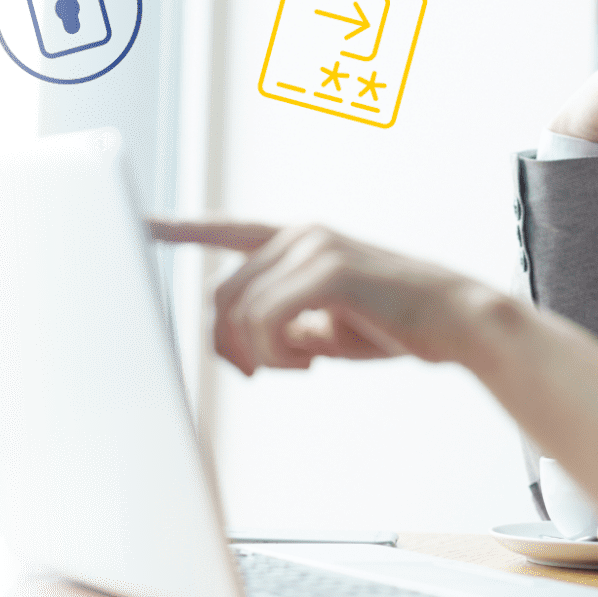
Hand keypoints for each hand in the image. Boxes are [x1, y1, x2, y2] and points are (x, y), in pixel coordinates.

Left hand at [149, 219, 497, 374]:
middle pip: (221, 295)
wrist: (457, 320)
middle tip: (265, 372)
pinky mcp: (331, 269)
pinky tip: (310, 362)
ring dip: (259, 354)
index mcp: (298, 240)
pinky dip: (277, 352)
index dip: (178, 228)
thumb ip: (281, 322)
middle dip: (230, 344)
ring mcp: (315, 247)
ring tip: (301, 366)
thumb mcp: (325, 325)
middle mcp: (301, 234)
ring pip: (239, 311)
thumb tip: (240, 341)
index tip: (139, 224)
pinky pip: (267, 320)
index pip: (224, 230)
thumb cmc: (396, 324)